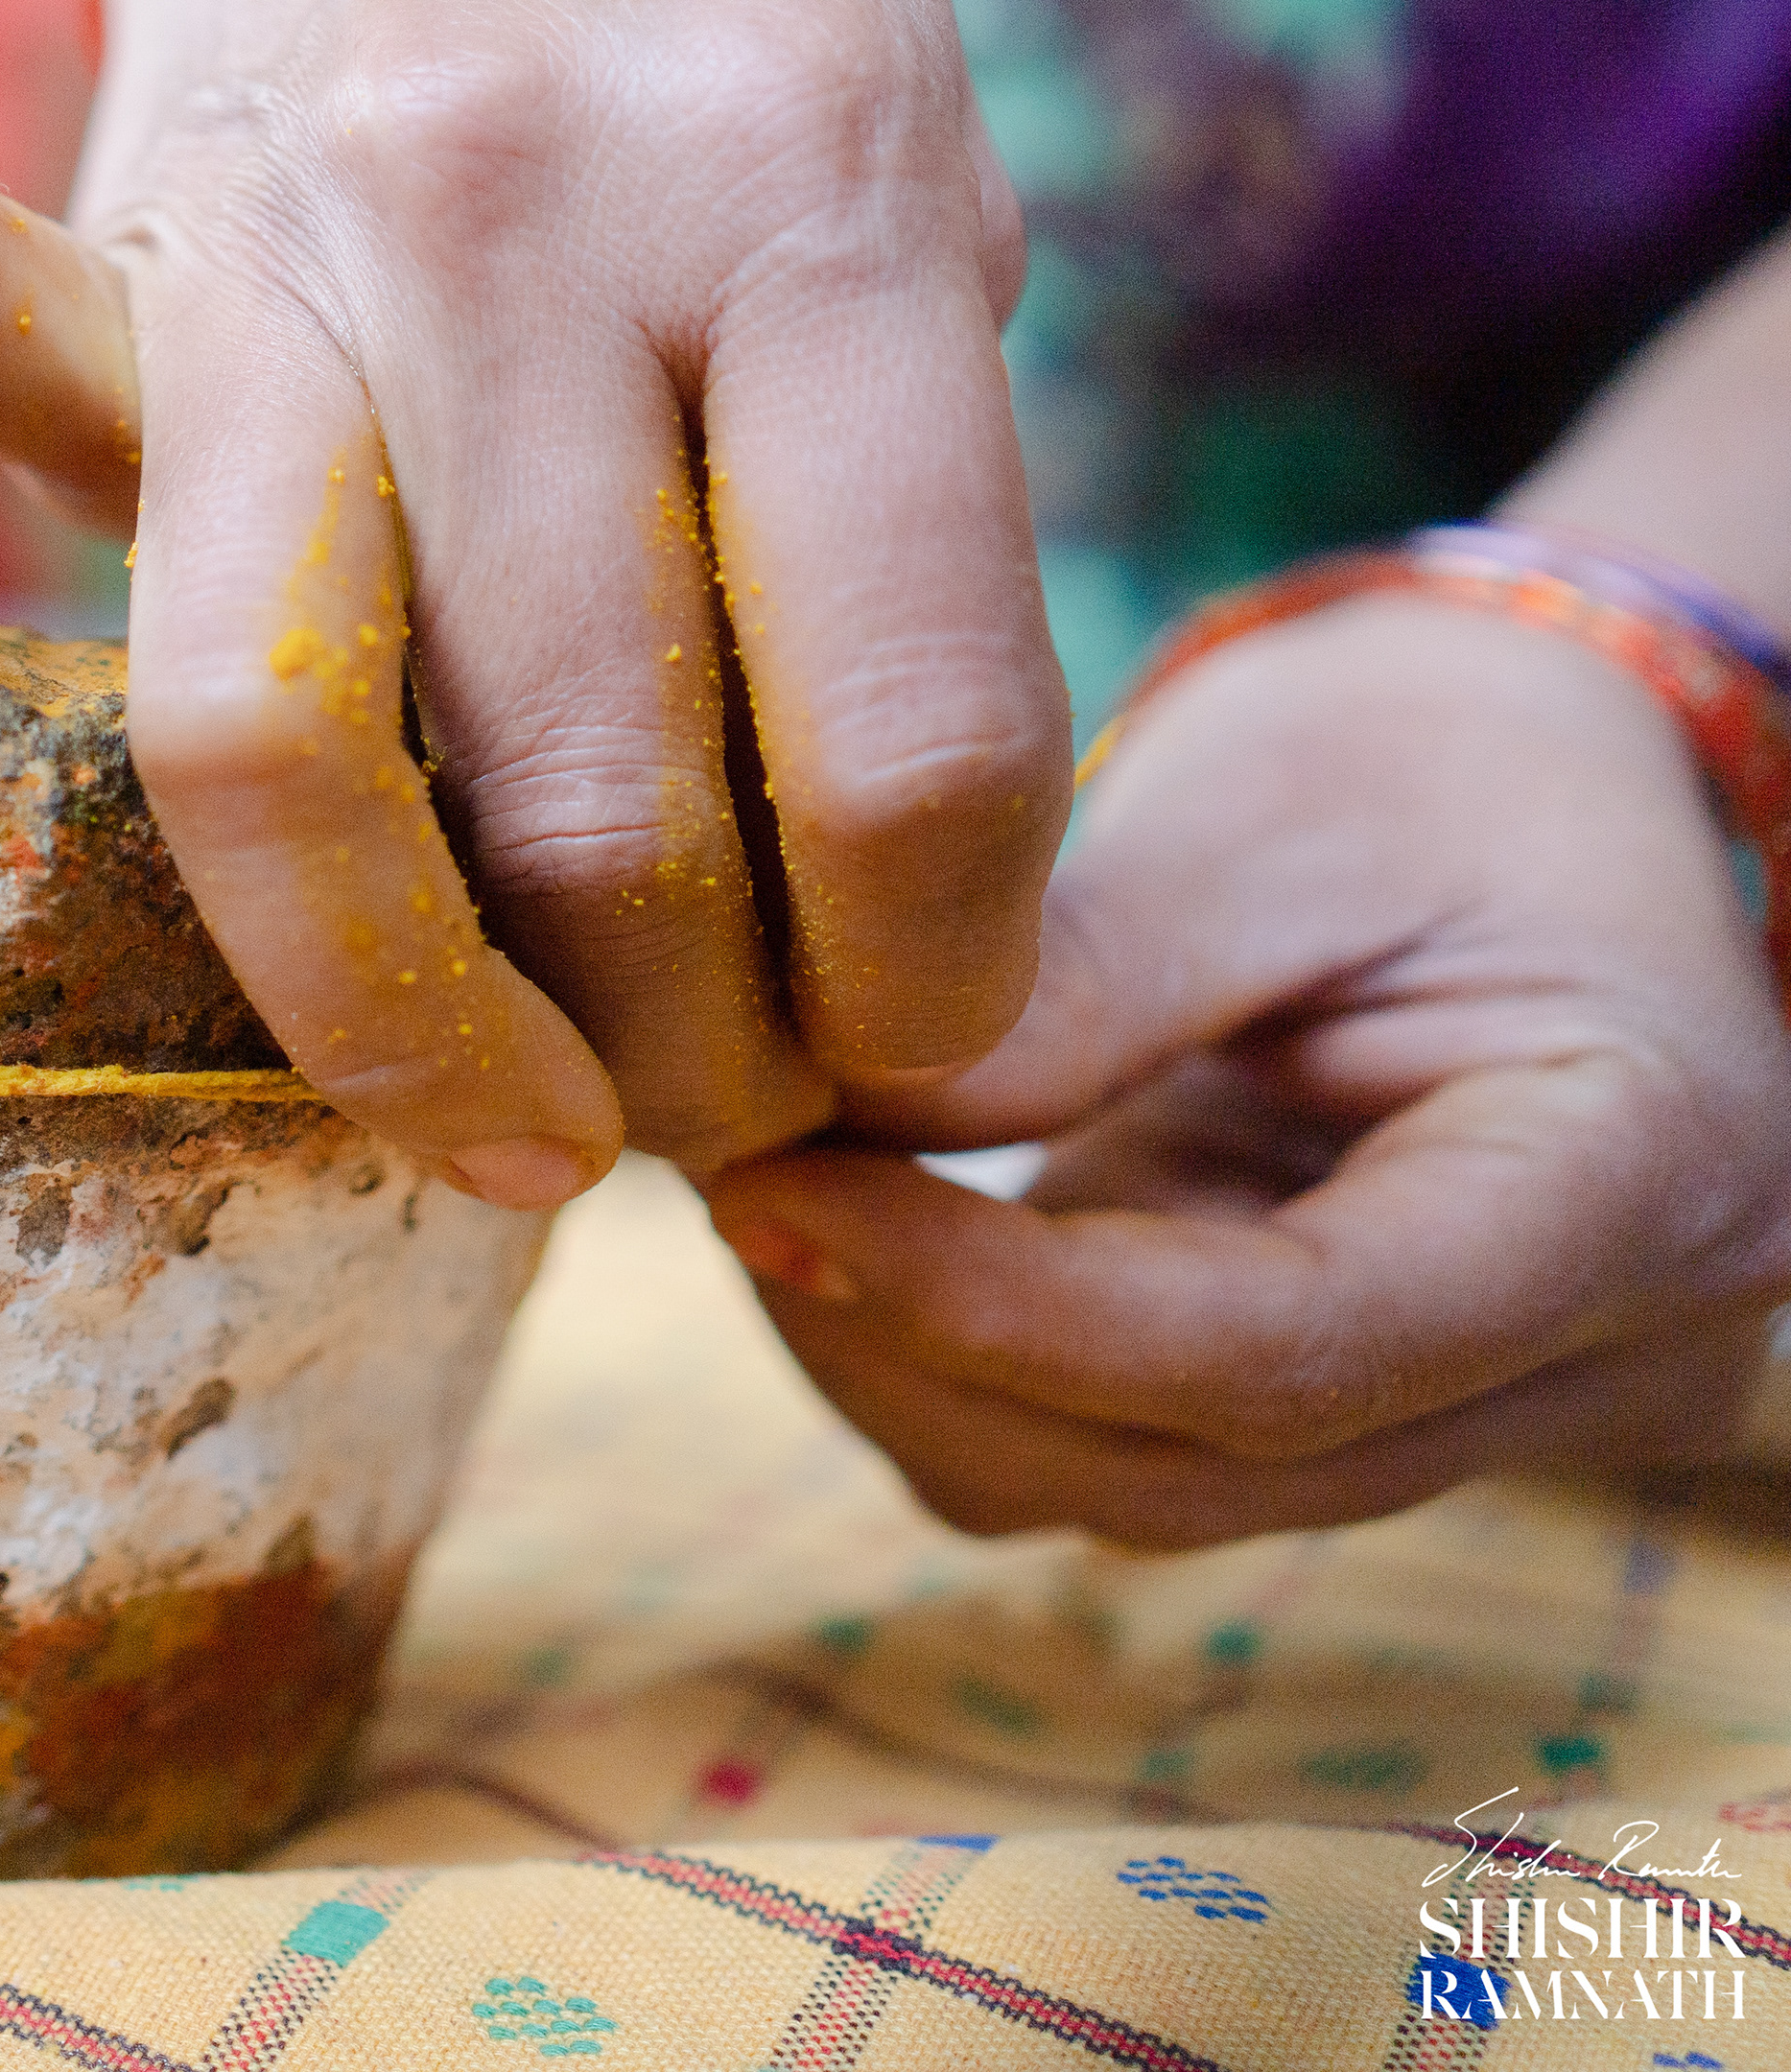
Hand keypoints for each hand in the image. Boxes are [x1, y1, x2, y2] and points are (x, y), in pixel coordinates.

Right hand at [0, 0, 1065, 1197]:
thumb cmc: (728, 117)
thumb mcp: (916, 264)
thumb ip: (923, 562)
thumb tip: (906, 994)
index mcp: (811, 197)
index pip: (905, 739)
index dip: (929, 984)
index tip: (914, 1031)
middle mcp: (517, 204)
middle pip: (594, 810)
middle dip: (686, 1061)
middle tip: (722, 1093)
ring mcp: (261, 230)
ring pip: (274, 742)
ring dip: (412, 1030)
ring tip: (520, 1116)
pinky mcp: (65, 243)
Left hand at [703, 596, 1790, 1546]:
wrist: (1538, 771)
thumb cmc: (1430, 747)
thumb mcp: (1264, 808)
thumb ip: (1076, 990)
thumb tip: (826, 1135)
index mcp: (1643, 1183)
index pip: (1286, 1348)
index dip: (992, 1305)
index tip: (770, 1191)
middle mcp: (1609, 1358)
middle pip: (1199, 1461)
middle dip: (923, 1346)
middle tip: (733, 1181)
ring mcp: (1496, 1414)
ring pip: (1138, 1489)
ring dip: (918, 1370)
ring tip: (778, 1186)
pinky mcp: (1368, 1414)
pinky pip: (1128, 1450)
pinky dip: (967, 1364)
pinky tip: (863, 1223)